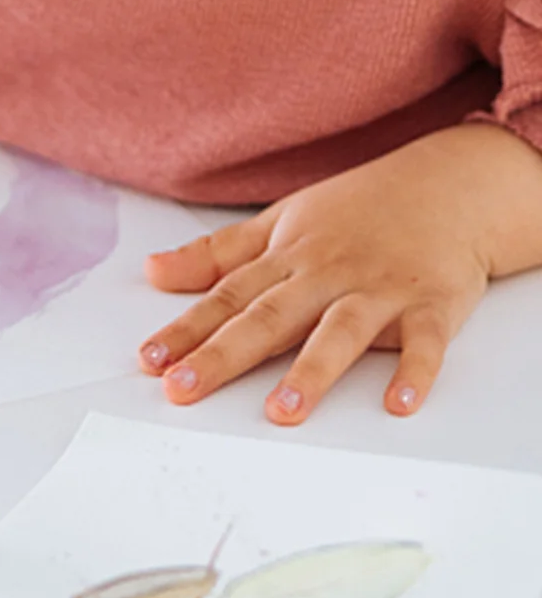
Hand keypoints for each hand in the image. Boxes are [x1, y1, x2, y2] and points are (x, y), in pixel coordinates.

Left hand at [137, 123, 541, 423]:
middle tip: (183, 389)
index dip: (186, 329)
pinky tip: (399, 403)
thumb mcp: (278, 221)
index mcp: (286, 256)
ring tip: (281, 411)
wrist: (448, 186)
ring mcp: (379, 288)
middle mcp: (326, 273)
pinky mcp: (432, 304)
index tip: (149, 361)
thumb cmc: (356, 211)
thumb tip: (153, 271)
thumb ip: (216, 254)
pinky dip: (415, 371)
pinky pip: (425, 342)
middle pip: (268, 317)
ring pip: (340, 331)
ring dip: (312, 371)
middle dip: (223, 355)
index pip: (226, 297)